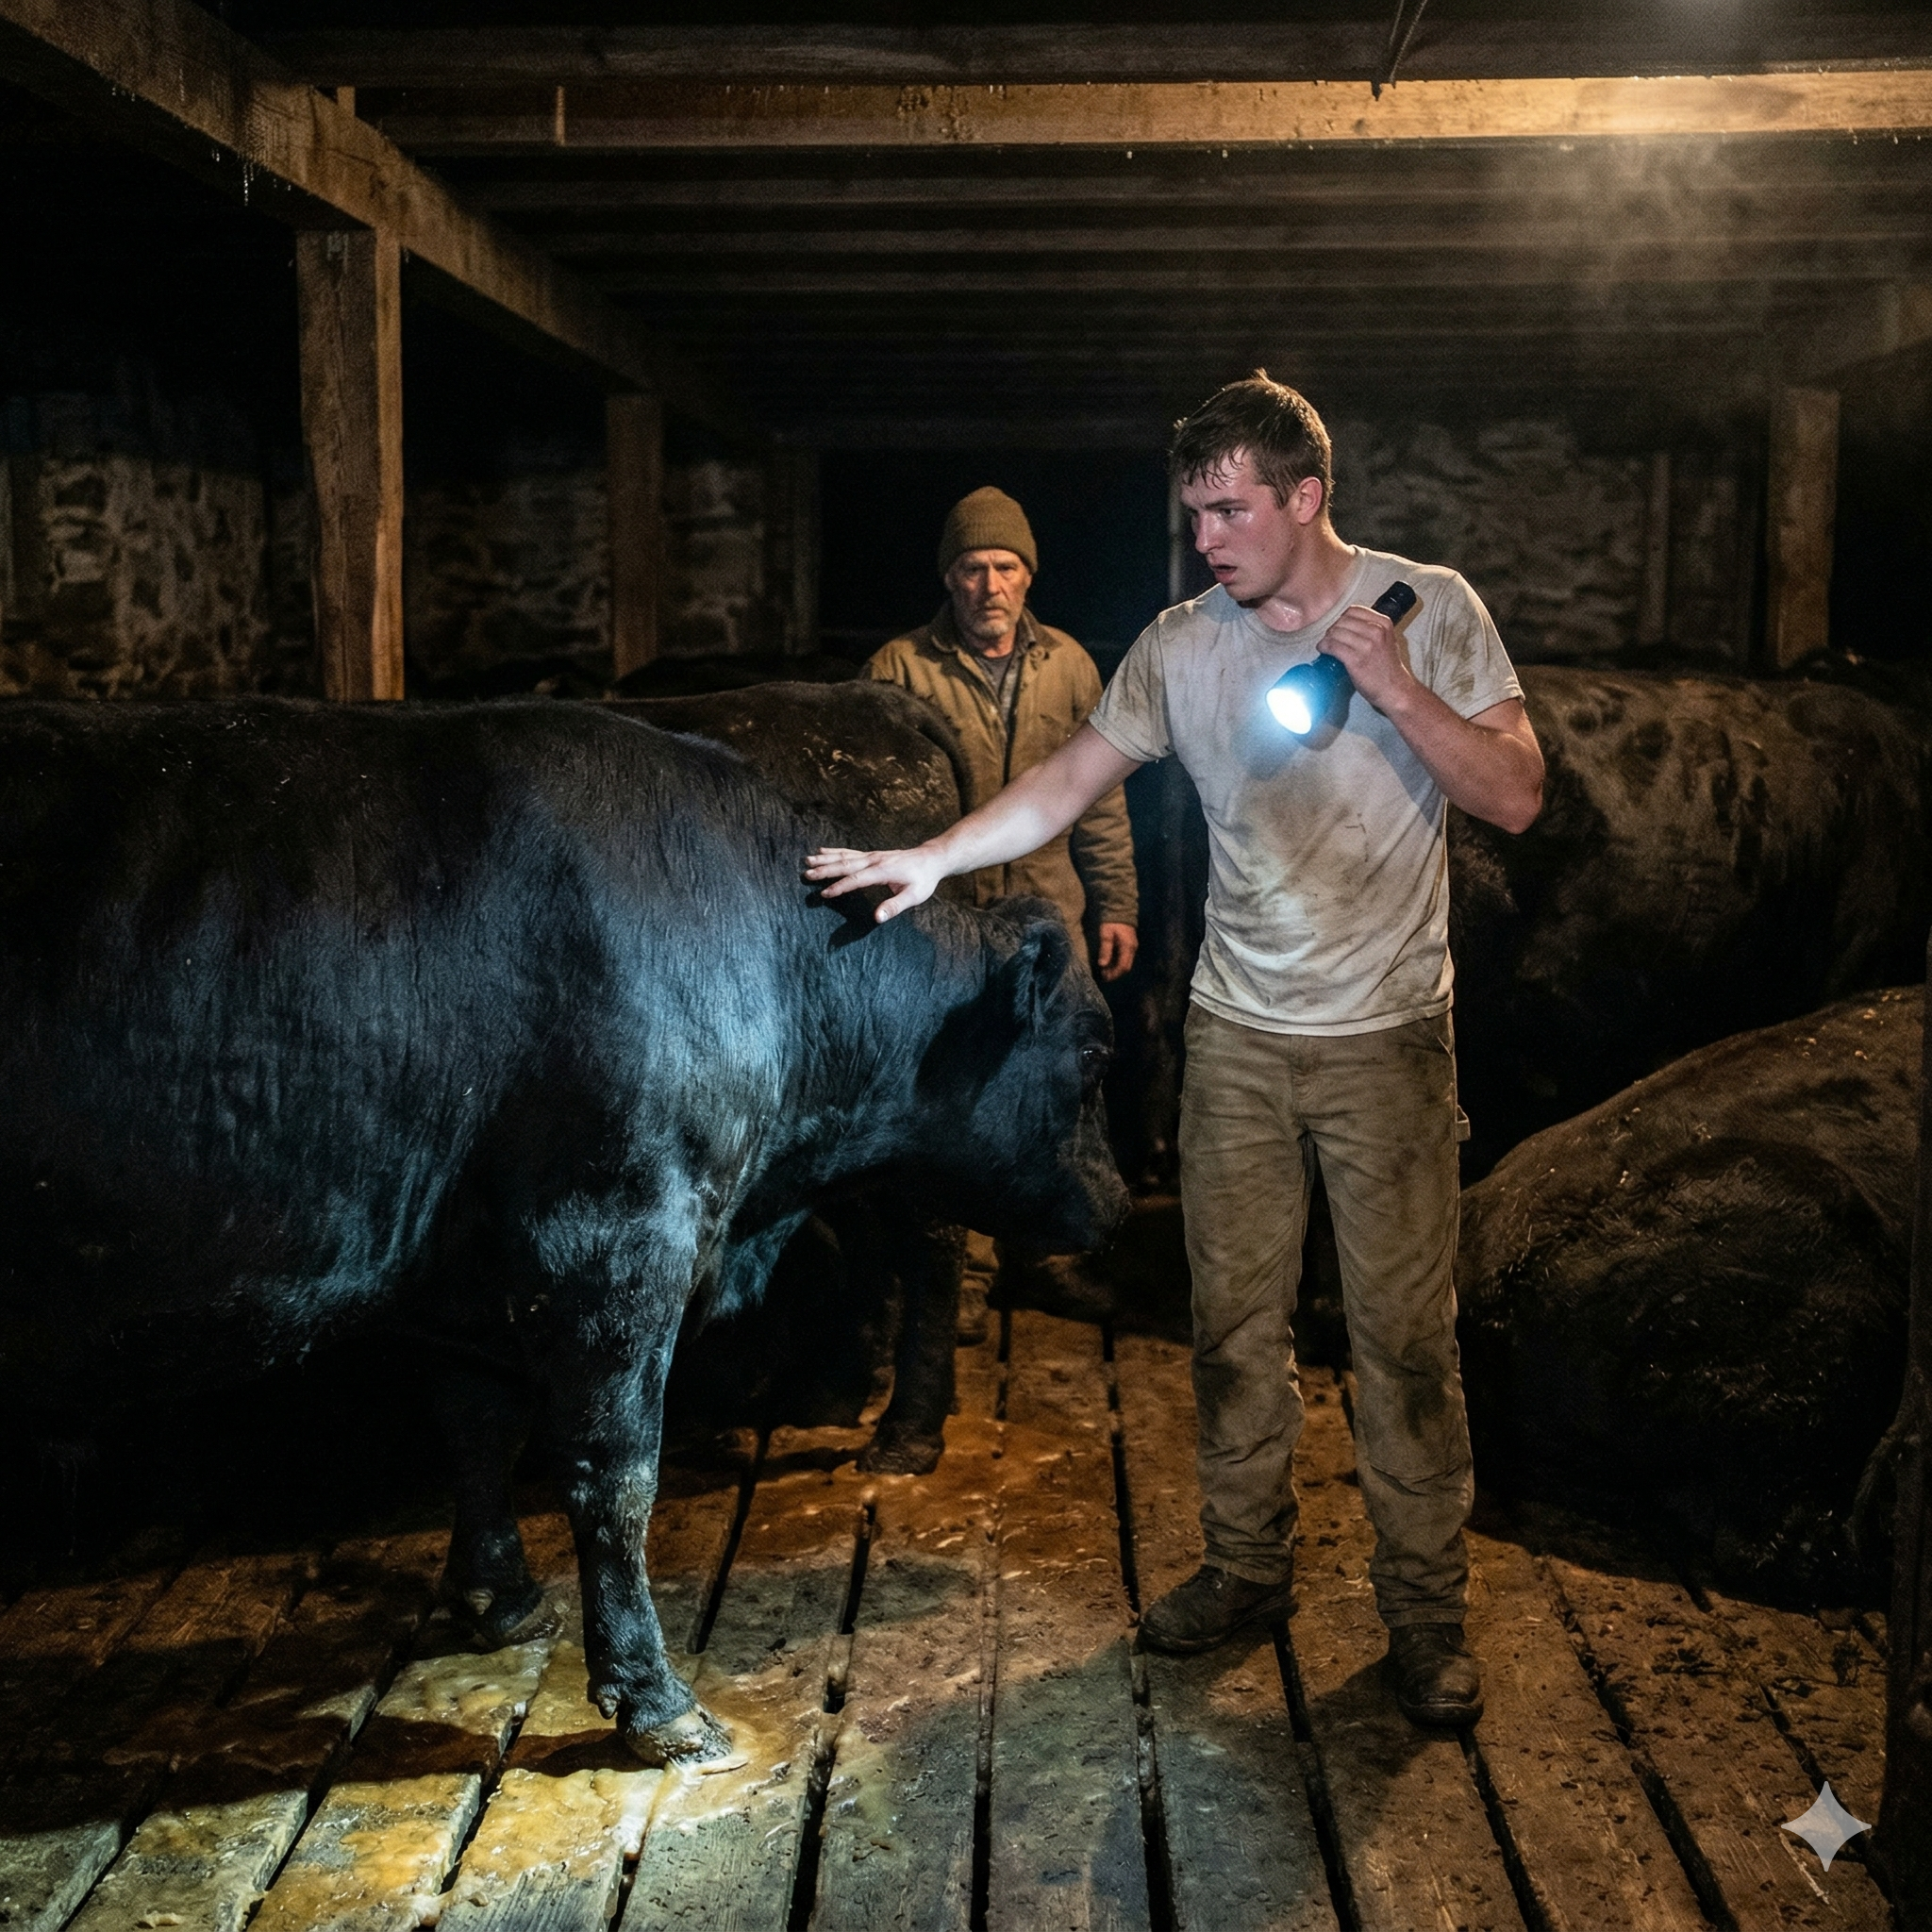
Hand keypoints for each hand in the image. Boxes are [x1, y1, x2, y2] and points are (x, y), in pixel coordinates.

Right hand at [803, 843, 946, 920]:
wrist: (931, 859)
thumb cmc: (924, 879)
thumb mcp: (914, 896)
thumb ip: (895, 906)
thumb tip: (877, 918)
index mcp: (883, 871)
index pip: (856, 879)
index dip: (839, 887)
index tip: (824, 894)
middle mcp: (874, 860)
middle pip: (845, 864)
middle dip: (825, 870)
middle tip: (806, 874)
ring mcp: (872, 856)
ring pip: (844, 856)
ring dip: (825, 859)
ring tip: (807, 860)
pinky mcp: (872, 855)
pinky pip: (849, 853)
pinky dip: (834, 852)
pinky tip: (822, 851)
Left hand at [1095, 923, 1137, 981]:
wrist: (1120, 909)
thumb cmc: (1111, 922)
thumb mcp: (1106, 935)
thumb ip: (1105, 950)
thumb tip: (1102, 965)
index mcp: (1127, 947)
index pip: (1123, 966)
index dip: (1114, 974)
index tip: (1104, 977)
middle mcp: (1132, 948)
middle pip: (1126, 967)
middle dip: (1115, 973)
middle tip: (1104, 976)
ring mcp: (1132, 946)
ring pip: (1126, 963)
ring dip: (1116, 969)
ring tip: (1105, 971)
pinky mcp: (1130, 944)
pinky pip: (1125, 958)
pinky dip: (1117, 963)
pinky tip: (1109, 963)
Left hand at [1319, 602, 1414, 714]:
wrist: (1394, 689)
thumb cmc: (1389, 668)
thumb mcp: (1387, 640)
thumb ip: (1372, 628)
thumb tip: (1348, 624)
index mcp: (1384, 623)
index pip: (1354, 611)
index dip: (1342, 619)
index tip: (1338, 628)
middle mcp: (1376, 632)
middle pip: (1342, 621)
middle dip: (1333, 629)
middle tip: (1330, 639)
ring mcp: (1366, 645)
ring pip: (1335, 633)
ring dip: (1327, 639)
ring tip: (1326, 645)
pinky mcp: (1356, 659)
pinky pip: (1333, 646)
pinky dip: (1324, 647)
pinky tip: (1323, 650)